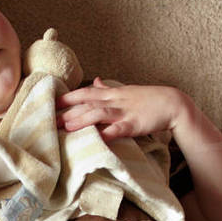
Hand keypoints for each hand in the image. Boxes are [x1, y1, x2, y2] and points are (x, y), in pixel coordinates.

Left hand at [56, 79, 185, 141]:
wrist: (172, 103)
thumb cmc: (149, 99)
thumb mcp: (126, 91)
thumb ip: (108, 88)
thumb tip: (95, 80)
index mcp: (112, 93)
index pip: (85, 92)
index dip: (67, 97)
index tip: (50, 102)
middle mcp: (115, 100)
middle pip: (87, 103)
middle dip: (67, 111)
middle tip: (49, 119)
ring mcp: (124, 112)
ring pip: (99, 114)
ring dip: (82, 120)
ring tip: (66, 127)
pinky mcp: (134, 124)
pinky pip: (118, 129)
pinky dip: (107, 134)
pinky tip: (97, 139)